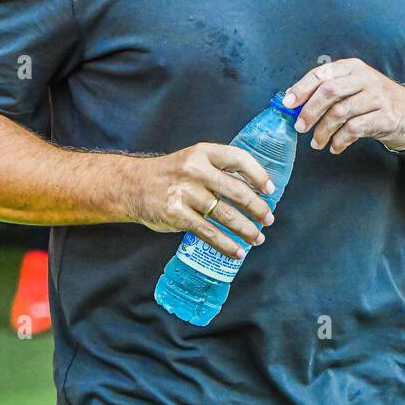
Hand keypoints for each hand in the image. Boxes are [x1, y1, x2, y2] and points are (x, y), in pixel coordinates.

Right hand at [128, 143, 275, 258]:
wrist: (133, 186)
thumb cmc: (170, 174)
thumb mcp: (193, 160)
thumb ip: (218, 171)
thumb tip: (254, 191)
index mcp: (202, 152)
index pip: (238, 158)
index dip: (258, 174)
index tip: (270, 190)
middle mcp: (195, 170)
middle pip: (236, 190)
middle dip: (257, 208)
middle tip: (268, 219)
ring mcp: (185, 192)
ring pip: (225, 215)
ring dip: (246, 230)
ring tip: (257, 238)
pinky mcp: (177, 214)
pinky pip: (208, 233)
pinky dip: (226, 245)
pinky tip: (237, 251)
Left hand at [283, 59, 404, 154]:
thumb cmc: (374, 100)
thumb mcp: (354, 86)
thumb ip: (329, 90)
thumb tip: (295, 104)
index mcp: (352, 67)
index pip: (322, 74)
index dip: (302, 88)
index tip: (288, 103)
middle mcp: (365, 78)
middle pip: (329, 92)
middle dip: (310, 111)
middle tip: (300, 126)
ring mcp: (377, 97)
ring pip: (340, 113)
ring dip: (323, 131)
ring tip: (316, 142)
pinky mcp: (384, 117)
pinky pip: (354, 130)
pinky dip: (339, 141)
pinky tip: (335, 147)